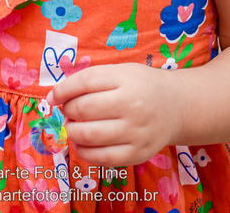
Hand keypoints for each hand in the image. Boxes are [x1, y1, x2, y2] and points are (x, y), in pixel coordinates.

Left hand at [47, 63, 183, 166]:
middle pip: (82, 109)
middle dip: (67, 111)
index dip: (61, 91)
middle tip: (69, 111)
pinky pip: (101, 158)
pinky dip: (84, 152)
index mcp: (126, 79)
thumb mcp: (120, 72)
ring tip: (75, 127)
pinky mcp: (138, 154)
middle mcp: (132, 105)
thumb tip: (54, 98)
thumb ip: (89, 80)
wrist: (176, 107)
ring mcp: (136, 132)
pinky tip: (83, 144)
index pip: (83, 83)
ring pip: (88, 136)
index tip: (53, 97)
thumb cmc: (141, 87)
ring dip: (72, 132)